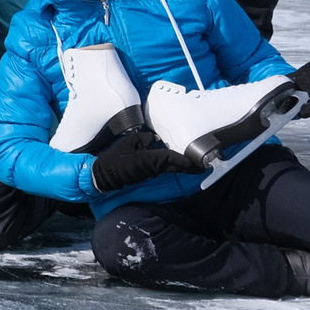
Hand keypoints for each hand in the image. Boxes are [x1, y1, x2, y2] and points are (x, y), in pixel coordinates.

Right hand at [89, 128, 209, 193]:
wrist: (104, 173)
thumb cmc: (116, 158)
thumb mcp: (130, 142)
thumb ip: (146, 138)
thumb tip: (157, 135)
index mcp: (152, 160)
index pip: (174, 159)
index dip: (187, 160)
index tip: (200, 160)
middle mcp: (155, 168)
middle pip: (178, 167)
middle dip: (192, 166)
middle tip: (206, 164)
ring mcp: (152, 172)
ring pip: (173, 168)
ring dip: (185, 165)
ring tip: (197, 161)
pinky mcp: (148, 173)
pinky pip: (165, 168)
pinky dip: (175, 165)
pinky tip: (179, 160)